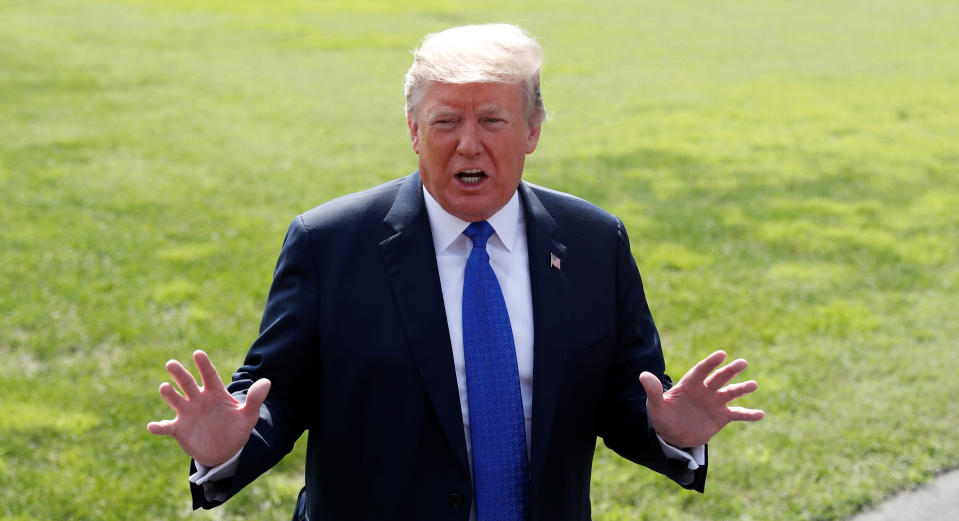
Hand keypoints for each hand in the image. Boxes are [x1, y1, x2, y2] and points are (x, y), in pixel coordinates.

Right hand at [146, 350, 270, 466]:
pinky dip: (159, 427)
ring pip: (176, 401)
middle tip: (171, 363)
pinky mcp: (179, 429)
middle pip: (188, 384)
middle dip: (180, 374)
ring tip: (164, 387)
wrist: (225, 450)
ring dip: (170, 395)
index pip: (209, 375)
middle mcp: (199, 399)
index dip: (204, 365)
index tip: (198, 354)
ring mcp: (188, 413)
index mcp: (215, 393)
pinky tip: (152, 426)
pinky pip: (167, 427)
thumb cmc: (236, 428)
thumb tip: (267, 382)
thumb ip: (255, 399)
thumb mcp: (249, 415)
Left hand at [639, 350, 763, 447]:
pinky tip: (761, 414)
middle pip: (718, 378)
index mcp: (689, 384)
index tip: (721, 354)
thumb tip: (642, 375)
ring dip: (742, 389)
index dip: (710, 362)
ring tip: (753, 385)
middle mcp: (705, 390)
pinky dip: (749, 414)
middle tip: (742, 363)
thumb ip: (653, 390)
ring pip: (731, 393)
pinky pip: (737, 414)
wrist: (673, 435)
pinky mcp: (721, 417)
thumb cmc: (663, 416)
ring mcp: (714, 402)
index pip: (701, 371)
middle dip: (729, 371)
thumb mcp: (655, 405)